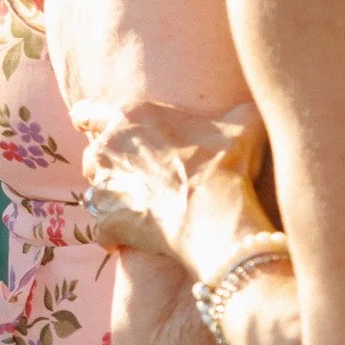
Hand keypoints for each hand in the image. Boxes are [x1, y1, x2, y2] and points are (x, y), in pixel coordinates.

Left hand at [81, 96, 270, 280]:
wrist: (216, 213)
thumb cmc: (227, 163)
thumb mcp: (244, 122)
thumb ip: (238, 110)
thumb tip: (257, 102)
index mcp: (129, 116)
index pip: (87, 112)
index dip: (87, 119)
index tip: (87, 126)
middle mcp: (106, 148)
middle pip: (93, 155)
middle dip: (110, 165)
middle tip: (137, 175)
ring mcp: (103, 186)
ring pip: (94, 191)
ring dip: (112, 198)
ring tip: (140, 207)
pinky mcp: (106, 222)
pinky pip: (102, 231)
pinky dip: (113, 236)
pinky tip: (130, 242)